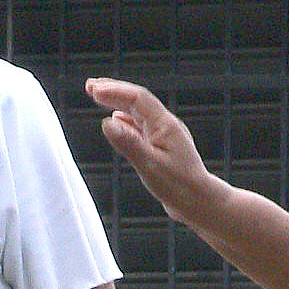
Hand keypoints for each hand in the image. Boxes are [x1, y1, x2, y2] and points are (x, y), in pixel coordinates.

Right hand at [85, 77, 219, 216]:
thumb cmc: (178, 186)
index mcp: (164, 125)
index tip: (93, 90)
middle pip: (137, 100)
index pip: (137, 98)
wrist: (198, 202)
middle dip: (113, 90)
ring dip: (117, 102)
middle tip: (90, 85)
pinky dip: (125, 118)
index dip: (114, 91)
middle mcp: (165, 125)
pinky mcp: (161, 146)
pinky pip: (140, 124)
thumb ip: (128, 143)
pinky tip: (117, 119)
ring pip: (137, 111)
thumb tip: (107, 122)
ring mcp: (164, 135)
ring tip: (98, 96)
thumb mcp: (150, 165)